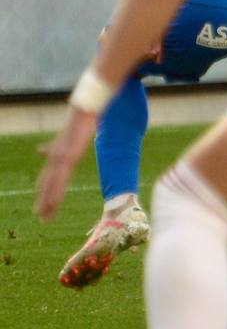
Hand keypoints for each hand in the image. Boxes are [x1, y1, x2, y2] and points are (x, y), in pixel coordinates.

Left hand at [35, 106, 98, 221]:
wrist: (83, 111)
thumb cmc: (80, 120)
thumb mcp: (68, 135)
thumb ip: (58, 144)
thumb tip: (47, 146)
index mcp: (57, 154)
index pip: (48, 176)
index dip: (44, 190)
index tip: (41, 203)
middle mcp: (55, 158)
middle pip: (46, 184)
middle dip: (43, 201)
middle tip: (40, 216)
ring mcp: (60, 159)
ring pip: (51, 186)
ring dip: (47, 203)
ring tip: (44, 217)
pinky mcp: (67, 159)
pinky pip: (60, 181)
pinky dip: (55, 194)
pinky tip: (52, 205)